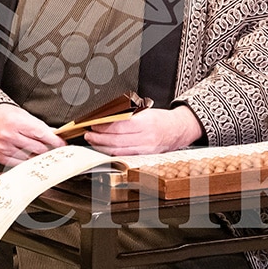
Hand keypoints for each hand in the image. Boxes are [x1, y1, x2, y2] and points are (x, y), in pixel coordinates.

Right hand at [0, 104, 65, 166]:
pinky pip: (19, 164)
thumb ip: (38, 126)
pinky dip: (27, 161)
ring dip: (39, 156)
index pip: (42, 134)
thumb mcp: (21, 114)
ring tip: (42, 152)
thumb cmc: (1, 114)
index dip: (55, 141)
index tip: (62, 144)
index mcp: (16, 122)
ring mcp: (4, 148)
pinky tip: (31, 157)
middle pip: (38, 148)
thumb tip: (54, 134)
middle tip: (55, 149)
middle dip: (49, 149)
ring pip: (30, 158)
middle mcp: (9, 136)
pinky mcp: (0, 157)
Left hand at [84, 105, 202, 156]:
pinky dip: (112, 153)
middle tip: (89, 135)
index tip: (94, 125)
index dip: (104, 127)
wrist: (178, 129)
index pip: (120, 126)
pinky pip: (125, 156)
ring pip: (119, 151)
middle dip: (99, 139)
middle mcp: (146, 138)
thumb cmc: (162, 119)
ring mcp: (146, 149)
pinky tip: (105, 149)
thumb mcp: (145, 112)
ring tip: (93, 142)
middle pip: (117, 141)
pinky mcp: (145, 156)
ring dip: (102, 147)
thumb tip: (107, 119)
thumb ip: (128, 116)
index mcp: (146, 123)